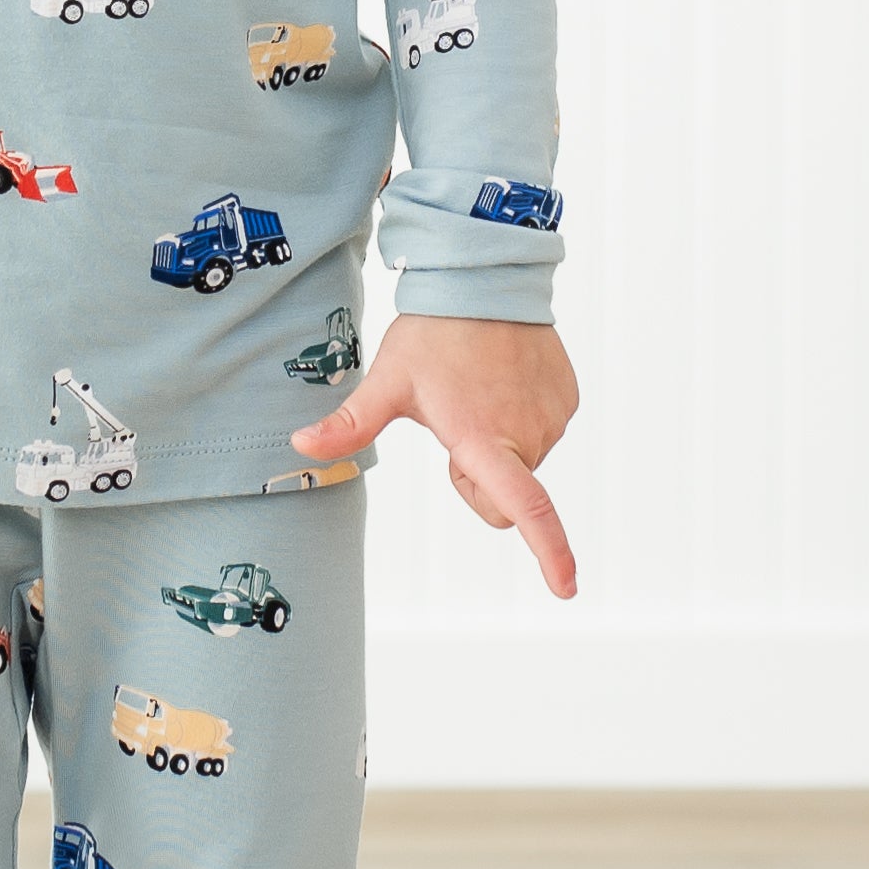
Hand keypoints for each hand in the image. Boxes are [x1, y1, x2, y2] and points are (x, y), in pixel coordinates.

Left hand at [288, 313, 579, 597]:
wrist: (484, 280)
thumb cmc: (432, 333)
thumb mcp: (387, 382)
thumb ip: (350, 424)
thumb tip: (300, 447)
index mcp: (484, 439)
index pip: (524, 506)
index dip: (549, 551)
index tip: (565, 589)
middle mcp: (527, 435)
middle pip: (504, 496)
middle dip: (478, 477)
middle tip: (451, 424)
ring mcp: (553, 417)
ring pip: (523, 463)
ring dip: (499, 444)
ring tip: (477, 390)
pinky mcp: (568, 399)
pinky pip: (542, 431)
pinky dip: (520, 417)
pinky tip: (500, 379)